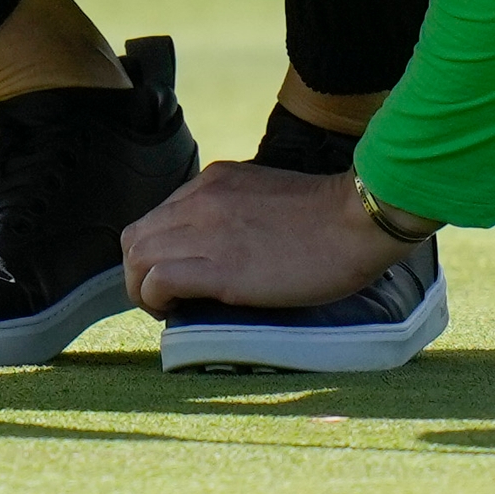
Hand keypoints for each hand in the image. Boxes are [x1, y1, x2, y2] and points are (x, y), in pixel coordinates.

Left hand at [120, 161, 411, 312]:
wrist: (358, 221)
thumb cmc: (330, 218)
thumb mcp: (268, 197)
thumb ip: (238, 210)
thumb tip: (224, 243)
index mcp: (212, 182)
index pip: (157, 216)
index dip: (156, 251)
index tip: (173, 275)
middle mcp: (199, 201)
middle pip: (136, 237)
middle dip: (138, 271)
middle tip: (162, 298)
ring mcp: (205, 231)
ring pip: (138, 258)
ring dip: (142, 289)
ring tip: (165, 308)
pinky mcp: (218, 267)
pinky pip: (159, 280)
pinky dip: (155, 299)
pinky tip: (174, 311)